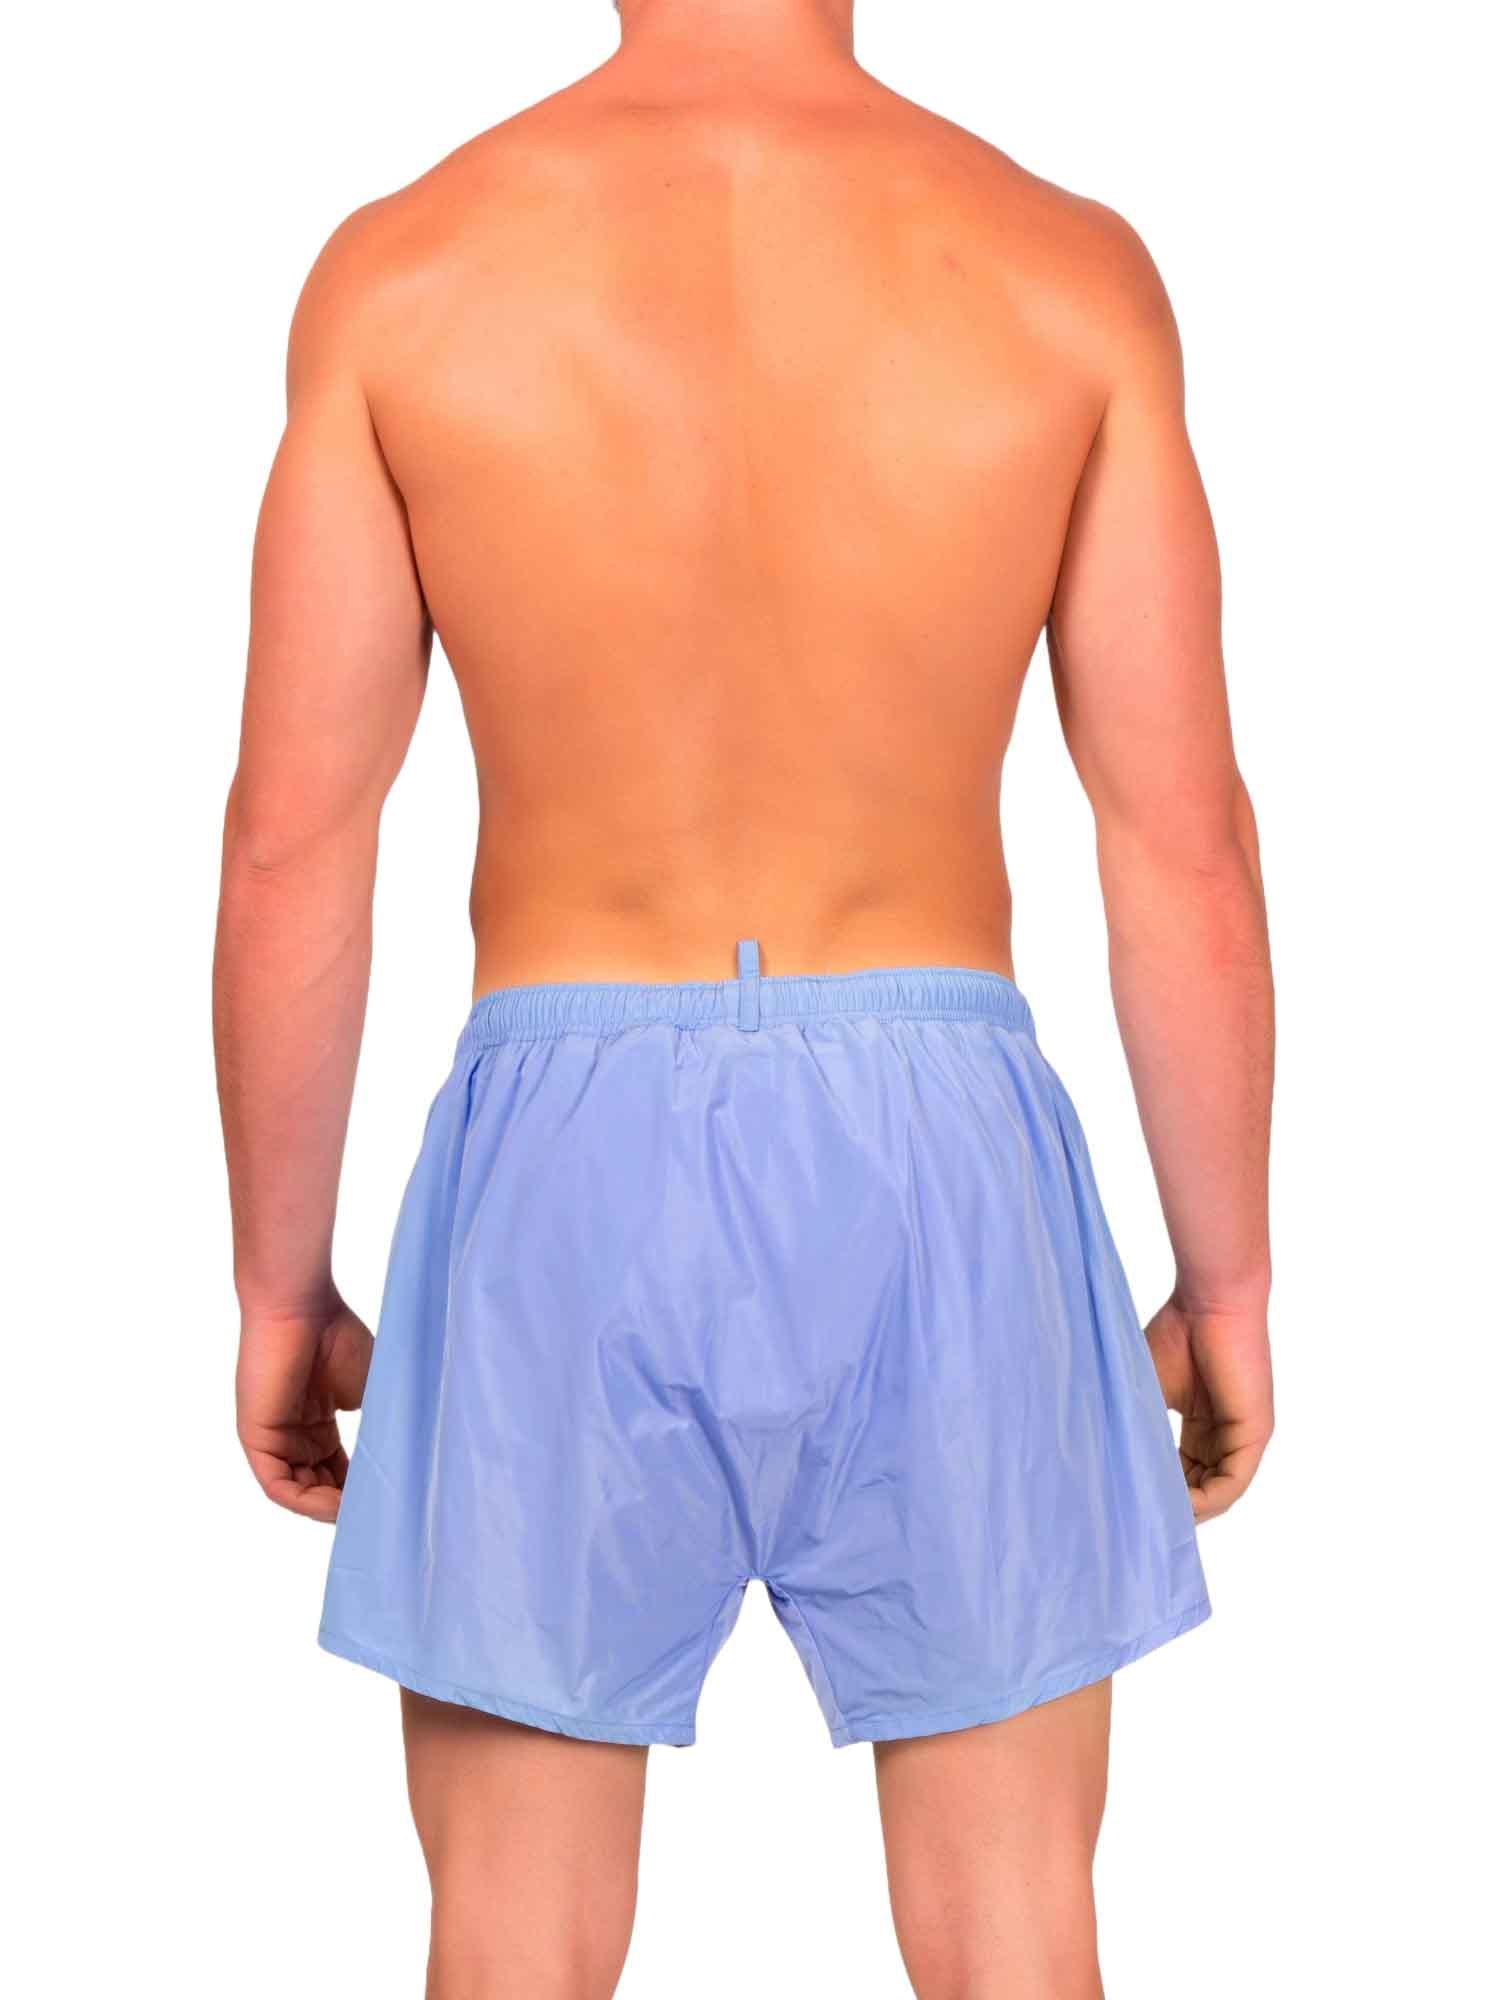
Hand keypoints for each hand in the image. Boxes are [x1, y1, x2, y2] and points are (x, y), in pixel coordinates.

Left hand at [236, 1293, 372, 1521]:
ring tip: (364, 1518)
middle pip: (320, 1485)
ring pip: (301, 1492)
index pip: (337, 1469)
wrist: (301, 1305)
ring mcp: (273, 1438)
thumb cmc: (336, 1335)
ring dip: (331, 1510)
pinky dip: (308, 1503)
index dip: (361, 1489)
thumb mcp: (367, 1390)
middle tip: (381, 1516)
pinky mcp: (256, 1439)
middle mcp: (293, 1434)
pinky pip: (279, 1486)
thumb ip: (377, 1426)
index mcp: (317, 1420)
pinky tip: (338, 1508)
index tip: (390, 1498)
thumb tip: (400, 1465)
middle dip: (348, 1506)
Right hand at [1145, 1296, 1272, 1522]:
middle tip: (1135, 1523)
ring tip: (1150, 1521)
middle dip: (1171, 1507)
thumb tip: (1107, 1461)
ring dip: (1186, 1510)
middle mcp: (1225, 1435)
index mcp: (1203, 1423)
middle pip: (1199, 1487)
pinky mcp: (1254, 1433)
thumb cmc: (1177, 1332)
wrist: (1209, 1299)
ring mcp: (1242, 1437)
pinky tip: (1177, 1506)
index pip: (1182, 1470)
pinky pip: (1232, 1482)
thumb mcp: (1148, 1388)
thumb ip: (1139, 1423)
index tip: (1127, 1503)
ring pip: (1216, 1491)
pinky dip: (1206, 1500)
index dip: (1158, 1489)